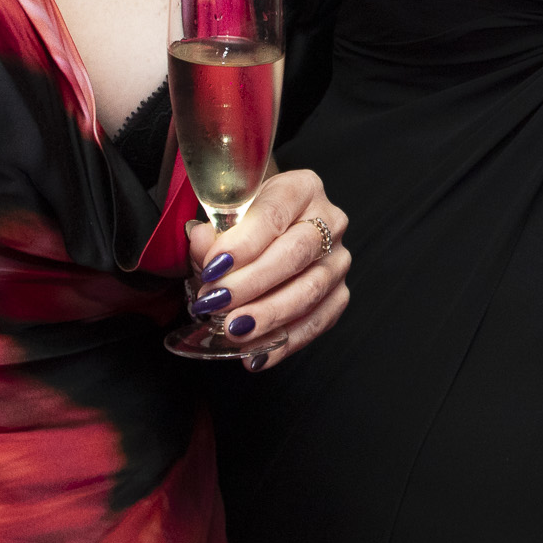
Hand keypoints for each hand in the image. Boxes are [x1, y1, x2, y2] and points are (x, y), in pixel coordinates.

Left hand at [186, 168, 349, 370]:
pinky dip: (285, 343)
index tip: (213, 268)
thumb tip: (202, 243)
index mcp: (301, 188)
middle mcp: (330, 220)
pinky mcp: (339, 294)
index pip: (274, 214)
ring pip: (310, 291)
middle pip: (295, 253)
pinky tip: (256, 355)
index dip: (243, 243)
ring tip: (234, 330)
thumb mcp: (223, 219)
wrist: (267, 234)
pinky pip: (317, 323)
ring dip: (268, 315)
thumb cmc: (245, 223)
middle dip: (253, 283)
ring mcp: (338, 260)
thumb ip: (210, 233)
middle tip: (216, 303)